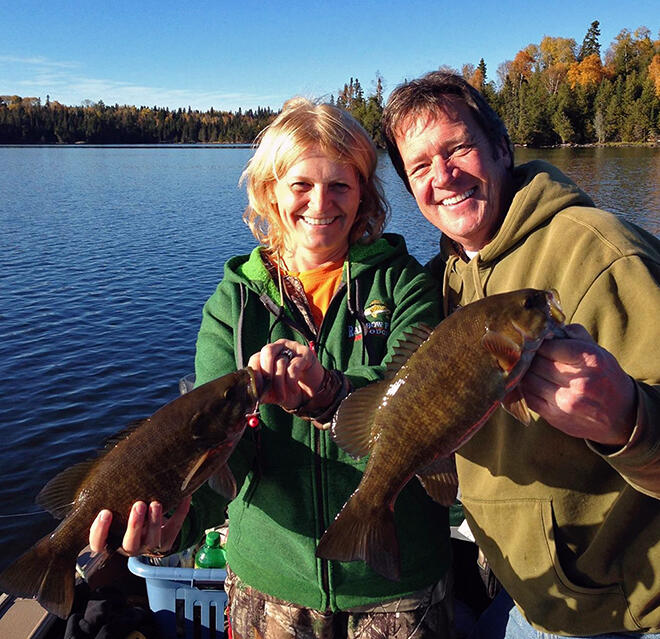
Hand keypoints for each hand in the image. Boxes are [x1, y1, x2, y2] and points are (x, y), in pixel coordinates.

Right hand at [89, 496, 190, 556]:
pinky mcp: (166, 543)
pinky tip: (185, 496)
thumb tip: (115, 459)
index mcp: (112, 540)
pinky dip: (181, 512)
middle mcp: (130, 547)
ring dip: (155, 521)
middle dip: (135, 525)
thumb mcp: (116, 509)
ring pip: (153, 540)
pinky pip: (175, 528)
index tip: (105, 512)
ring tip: (156, 503)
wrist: (148, 531)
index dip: (100, 532)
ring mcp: (149, 547)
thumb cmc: (125, 514)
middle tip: (139, 505)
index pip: (99, 544)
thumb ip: (114, 495)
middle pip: (130, 543)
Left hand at [248, 339, 324, 409]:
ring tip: (282, 397)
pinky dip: (291, 381)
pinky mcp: (305, 353)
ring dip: (280, 383)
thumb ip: (262, 393)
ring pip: (281, 361)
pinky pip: (294, 366)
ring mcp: (293, 348)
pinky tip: (294, 389)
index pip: (255, 358)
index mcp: (266, 356)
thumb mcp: (272, 394)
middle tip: (268, 389)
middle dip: (266, 372)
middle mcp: (278, 348)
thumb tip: (251, 395)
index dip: (254, 373)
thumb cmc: (288, 391)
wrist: (311, 394)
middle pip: (267, 351)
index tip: (256, 389)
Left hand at [519, 324, 635, 446]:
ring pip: (528, 380)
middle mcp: (579, 382)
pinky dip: (526, 388)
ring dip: (525, 372)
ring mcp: (566, 402)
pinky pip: (528, 397)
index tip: (535, 342)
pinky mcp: (555, 416)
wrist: (621, 416)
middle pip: (536, 363)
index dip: (538, 343)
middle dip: (530, 357)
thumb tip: (547, 326)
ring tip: (528, 368)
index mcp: (590, 360)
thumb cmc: (605, 377)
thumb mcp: (598, 351)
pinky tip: (531, 383)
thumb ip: (574, 334)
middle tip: (527, 354)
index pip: (549, 346)